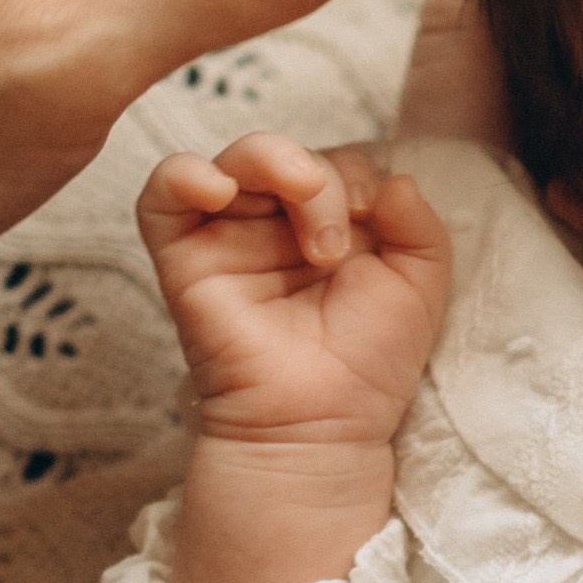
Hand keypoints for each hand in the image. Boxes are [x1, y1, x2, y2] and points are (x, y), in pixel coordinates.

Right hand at [141, 131, 450, 454]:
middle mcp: (274, 226)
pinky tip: (218, 187)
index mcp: (326, 226)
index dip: (354, 174)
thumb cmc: (368, 366)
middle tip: (334, 241)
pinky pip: (162, 195)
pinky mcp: (184, 260)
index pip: (333, 164)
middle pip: (283, 156)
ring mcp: (227, 238)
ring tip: (305, 218)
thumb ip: (420, 226)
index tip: (372, 213)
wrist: (323, 426)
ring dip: (270, 165)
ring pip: (232, 161)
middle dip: (319, 178)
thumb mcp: (419, 288)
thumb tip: (396, 178)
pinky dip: (185, 175)